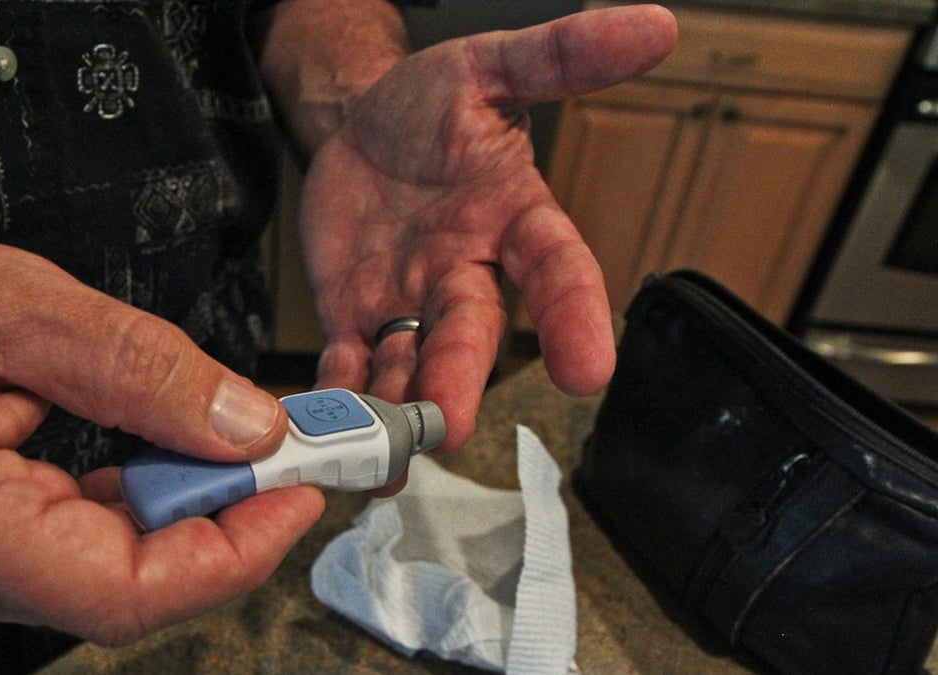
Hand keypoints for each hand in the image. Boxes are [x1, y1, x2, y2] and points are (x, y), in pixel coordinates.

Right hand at [0, 193, 323, 643]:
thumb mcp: (21, 302)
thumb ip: (143, 370)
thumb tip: (249, 430)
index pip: (117, 591)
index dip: (230, 553)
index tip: (298, 492)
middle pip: (122, 590)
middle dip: (222, 523)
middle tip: (284, 454)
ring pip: (109, 578)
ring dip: (186, 515)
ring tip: (230, 446)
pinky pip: (80, 557)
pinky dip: (140, 511)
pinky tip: (163, 459)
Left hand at [300, 6, 676, 457]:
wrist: (361, 121)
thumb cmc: (435, 103)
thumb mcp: (491, 65)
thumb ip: (562, 56)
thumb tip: (657, 24)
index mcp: (514, 219)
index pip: (556, 270)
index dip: (574, 317)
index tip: (589, 371)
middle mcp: (467, 273)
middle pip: (469, 333)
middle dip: (460, 377)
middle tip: (450, 424)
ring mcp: (408, 301)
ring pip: (409, 363)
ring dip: (398, 408)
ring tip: (387, 458)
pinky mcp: (354, 314)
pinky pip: (350, 362)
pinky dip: (341, 397)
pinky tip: (330, 433)